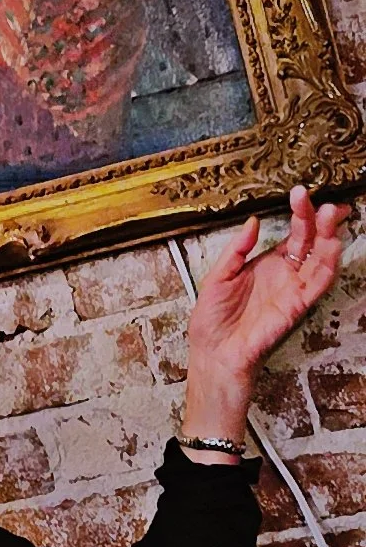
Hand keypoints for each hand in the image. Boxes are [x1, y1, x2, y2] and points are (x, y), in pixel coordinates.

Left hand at [182, 186, 349, 451]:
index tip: (301, 193)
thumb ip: (236, 249)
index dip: (301, 213)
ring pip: (320, 259)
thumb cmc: (213, 320)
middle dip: (321, 219)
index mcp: (267, 263)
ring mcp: (292, 290)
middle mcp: (285, 274)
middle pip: (311, 241)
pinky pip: (317, 285)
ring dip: (329, 237)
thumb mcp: (217, 276)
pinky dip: (328, 265)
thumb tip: (252, 222)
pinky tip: (331, 247)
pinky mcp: (295, 307)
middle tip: (325, 201)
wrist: (213, 353)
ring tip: (331, 215)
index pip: (293, 233)